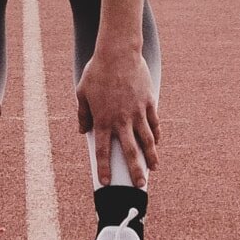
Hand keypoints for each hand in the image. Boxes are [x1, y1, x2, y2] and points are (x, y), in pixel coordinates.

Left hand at [75, 51, 161, 185]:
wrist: (118, 52)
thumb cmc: (97, 71)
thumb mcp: (82, 92)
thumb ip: (83, 114)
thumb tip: (82, 130)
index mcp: (103, 120)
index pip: (103, 150)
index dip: (104, 168)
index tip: (106, 183)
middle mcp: (122, 120)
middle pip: (129, 152)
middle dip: (134, 171)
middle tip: (138, 187)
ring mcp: (138, 112)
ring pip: (146, 140)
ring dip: (151, 157)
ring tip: (154, 169)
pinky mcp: (149, 102)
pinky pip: (154, 123)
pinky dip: (156, 135)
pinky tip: (157, 144)